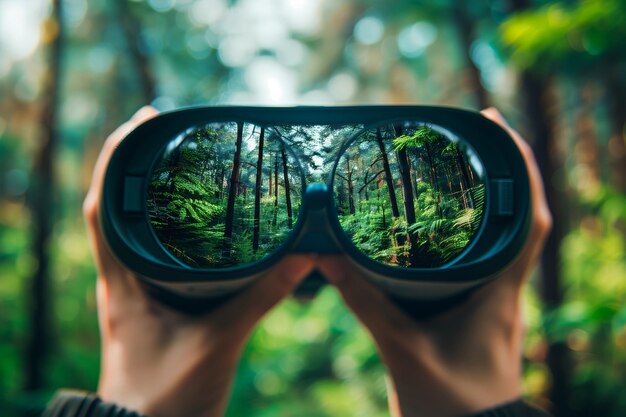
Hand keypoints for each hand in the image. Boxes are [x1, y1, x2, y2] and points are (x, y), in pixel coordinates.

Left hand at [83, 107, 315, 416]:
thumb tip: (306, 254)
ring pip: (131, 232)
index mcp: (122, 285)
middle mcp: (120, 282)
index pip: (103, 209)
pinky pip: (151, 256)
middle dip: (134, 166)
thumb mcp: (219, 343)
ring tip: (179, 163)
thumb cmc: (167, 397)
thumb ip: (261, 296)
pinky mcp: (148, 308)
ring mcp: (132, 295)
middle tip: (169, 133)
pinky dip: (166, 230)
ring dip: (147, 195)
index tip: (141, 122)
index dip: (114, 160)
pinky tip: (193, 225)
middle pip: (114, 209)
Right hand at [317, 108, 551, 416]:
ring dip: (491, 196)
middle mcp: (509, 290)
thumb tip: (327, 256)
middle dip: (504, 168)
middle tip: (470, 134)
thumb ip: (364, 300)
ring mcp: (498, 299)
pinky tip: (443, 223)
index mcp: (501, 293)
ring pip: (506, 235)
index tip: (497, 124)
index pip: (530, 218)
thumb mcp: (401, 348)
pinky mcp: (482, 309)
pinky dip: (472, 230)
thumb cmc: (450, 404)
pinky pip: (485, 257)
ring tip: (458, 164)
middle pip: (522, 215)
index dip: (522, 167)